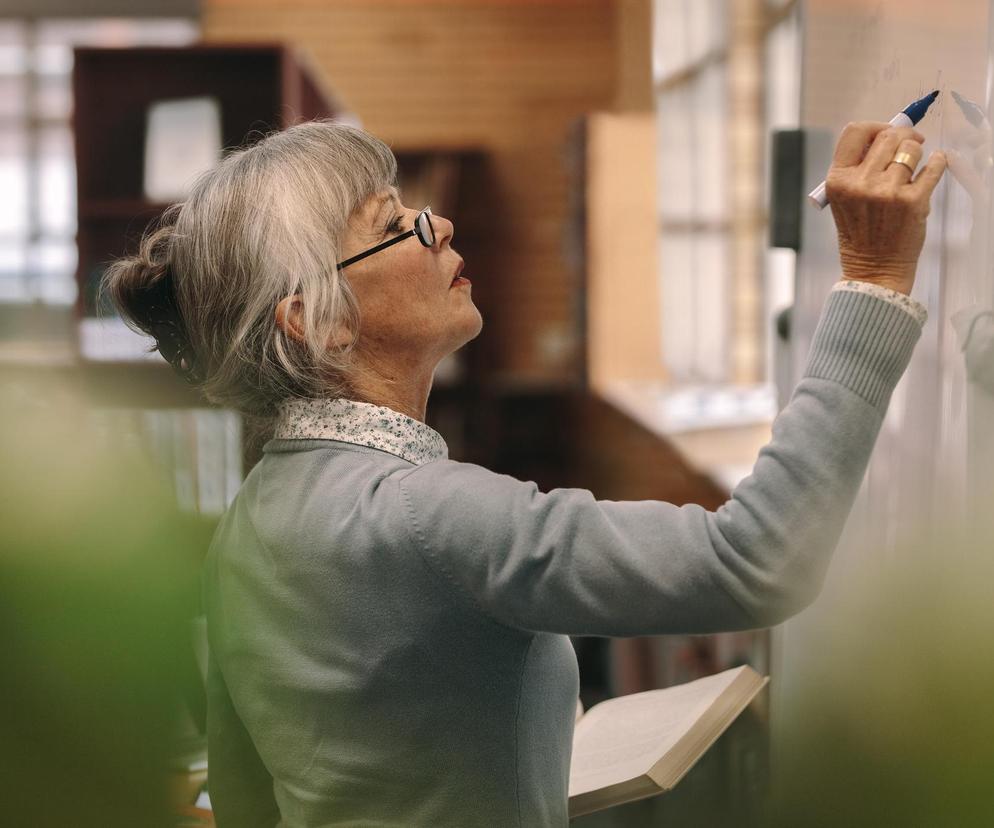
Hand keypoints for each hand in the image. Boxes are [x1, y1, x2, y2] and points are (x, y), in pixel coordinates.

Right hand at [825, 121, 946, 294]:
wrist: (874, 268)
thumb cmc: (861, 233)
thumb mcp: (845, 199)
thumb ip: (858, 168)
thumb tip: (888, 135)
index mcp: (838, 180)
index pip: (855, 132)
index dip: (875, 126)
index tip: (886, 133)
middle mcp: (860, 184)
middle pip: (887, 136)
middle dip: (903, 137)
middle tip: (910, 144)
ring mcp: (886, 192)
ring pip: (911, 149)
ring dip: (917, 153)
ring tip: (914, 168)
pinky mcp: (912, 201)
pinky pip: (933, 166)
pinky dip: (938, 162)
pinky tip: (935, 164)